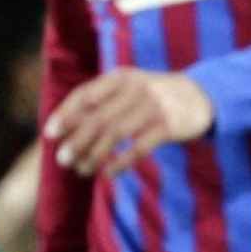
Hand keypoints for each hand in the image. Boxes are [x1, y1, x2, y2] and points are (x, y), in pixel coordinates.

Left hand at [44, 69, 213, 176]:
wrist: (200, 95)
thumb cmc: (153, 96)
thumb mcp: (129, 88)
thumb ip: (103, 101)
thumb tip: (65, 125)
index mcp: (121, 78)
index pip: (86, 95)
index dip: (66, 114)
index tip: (51, 133)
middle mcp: (135, 89)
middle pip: (98, 117)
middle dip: (76, 140)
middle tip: (62, 159)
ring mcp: (153, 107)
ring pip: (115, 134)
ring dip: (95, 154)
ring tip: (81, 170)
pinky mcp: (168, 126)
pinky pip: (139, 148)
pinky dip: (121, 162)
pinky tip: (108, 173)